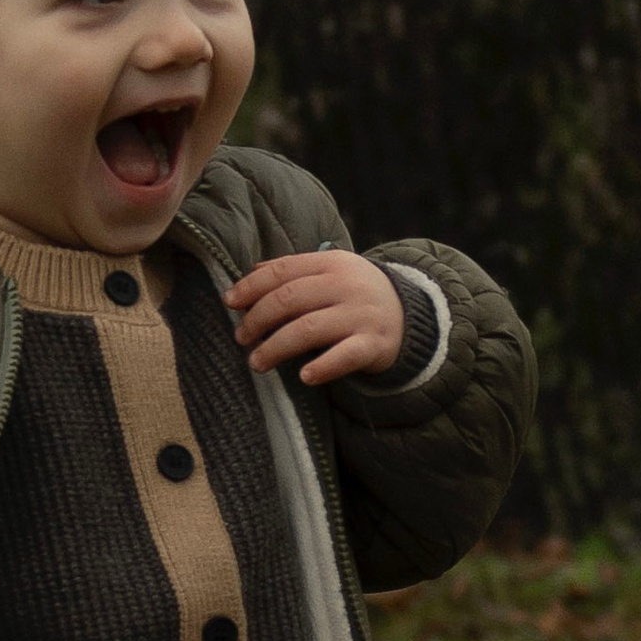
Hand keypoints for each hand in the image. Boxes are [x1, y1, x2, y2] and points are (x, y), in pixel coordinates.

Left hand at [225, 249, 406, 384]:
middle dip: (258, 320)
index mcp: (332, 263)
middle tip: (241, 338)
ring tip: (257, 362)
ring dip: (275, 348)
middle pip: (290, 300)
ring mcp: (361, 315)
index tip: (229, 303)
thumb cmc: (357, 294)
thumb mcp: (332, 272)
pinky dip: (323, 367)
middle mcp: (346, 286)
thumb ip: (294, 271)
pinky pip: (344, 357)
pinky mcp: (374, 345)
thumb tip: (250, 273)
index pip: (282, 271)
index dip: (251, 287)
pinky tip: (304, 377)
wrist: (411, 315)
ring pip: (308, 330)